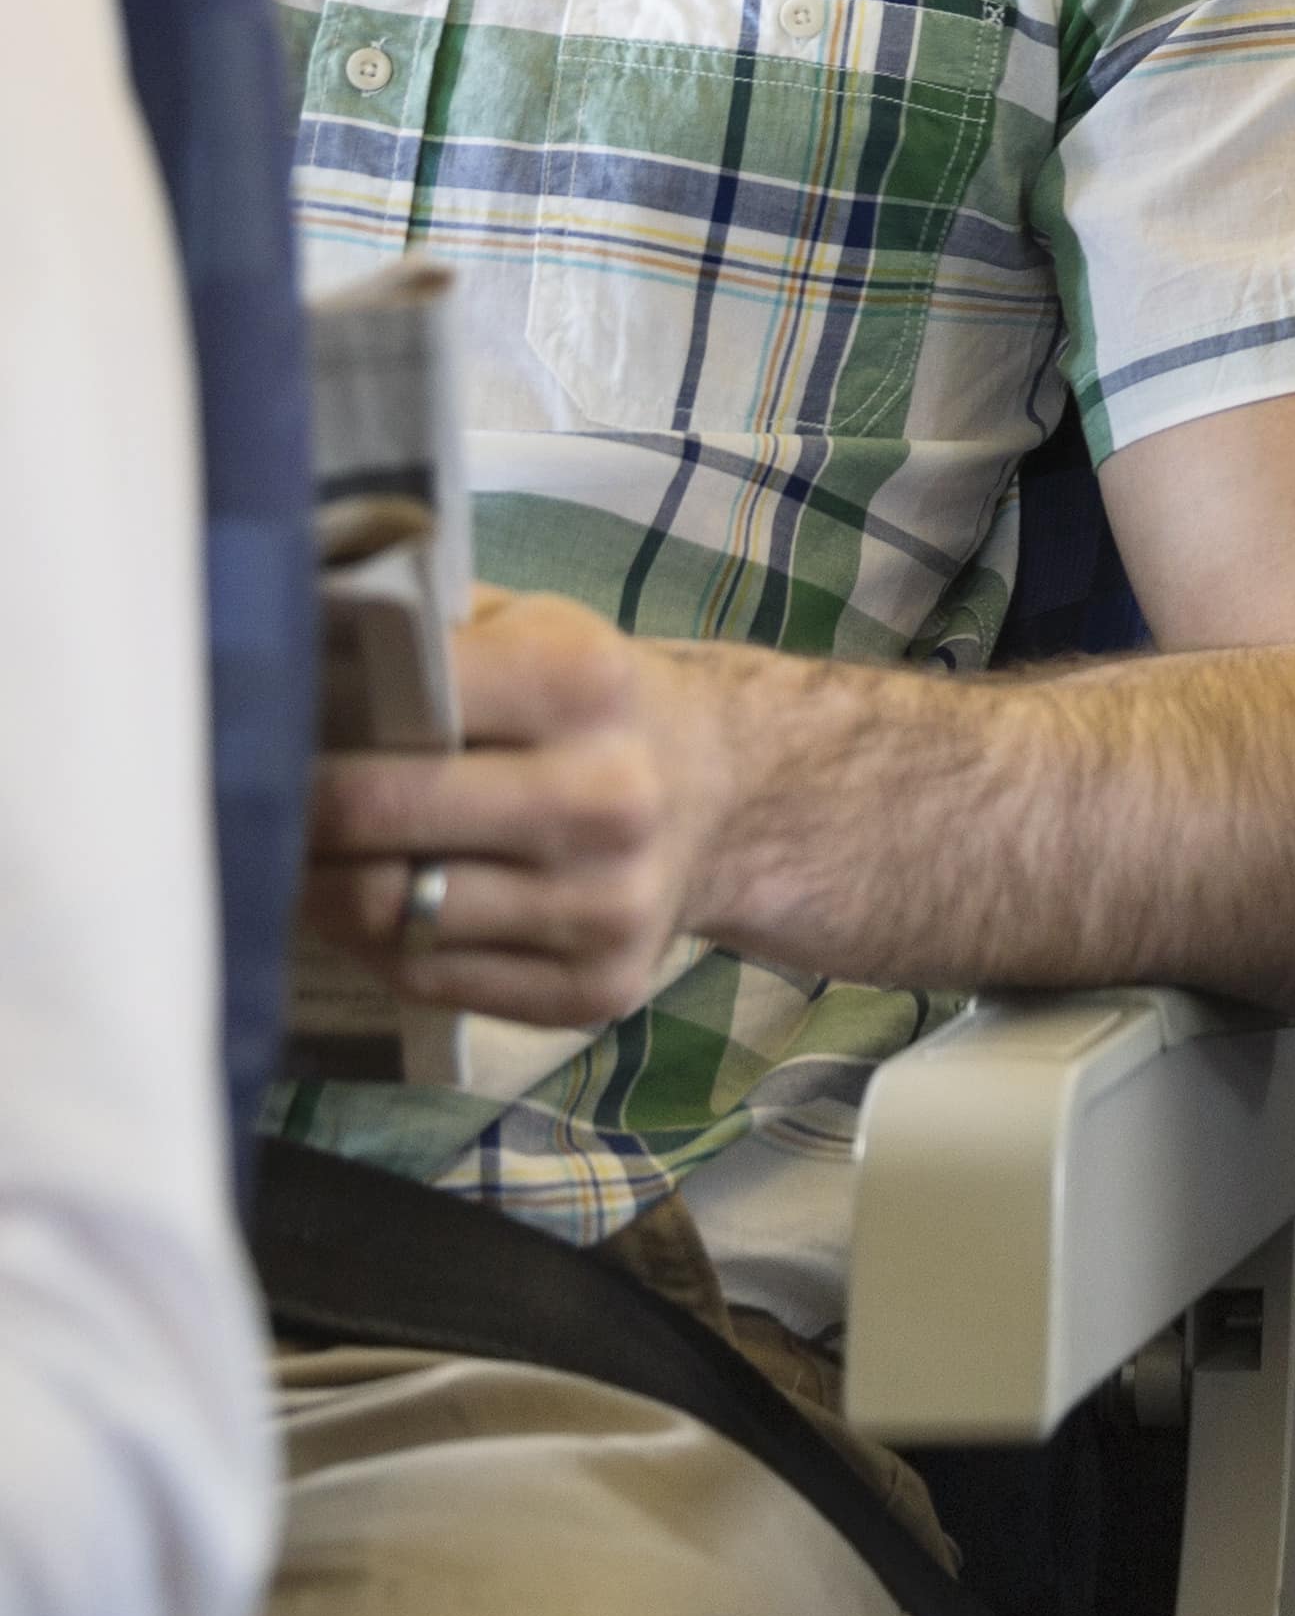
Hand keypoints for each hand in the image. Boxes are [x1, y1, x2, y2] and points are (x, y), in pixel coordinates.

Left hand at [299, 589, 739, 1029]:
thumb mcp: (533, 628)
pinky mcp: (596, 987)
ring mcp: (607, 902)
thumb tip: (288, 632)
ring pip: (389, 914)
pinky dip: (375, 946)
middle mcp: (607, 794)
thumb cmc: (589, 703)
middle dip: (290, 808)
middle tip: (247, 800)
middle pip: (372, 815)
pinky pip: (428, 978)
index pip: (397, 701)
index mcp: (583, 680)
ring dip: (317, 888)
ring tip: (296, 859)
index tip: (258, 719)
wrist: (725, 788)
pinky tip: (368, 906)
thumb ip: (425, 629)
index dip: (308, 711)